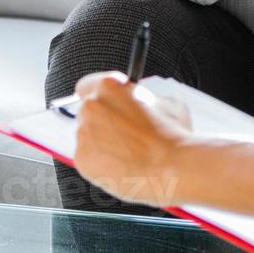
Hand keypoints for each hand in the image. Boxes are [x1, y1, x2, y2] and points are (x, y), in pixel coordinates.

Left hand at [74, 72, 191, 208]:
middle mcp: (91, 106)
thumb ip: (145, 99)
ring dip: (101, 143)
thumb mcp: (165, 102)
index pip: (88, 85)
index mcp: (108, 86)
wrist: (171, 167)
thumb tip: (142, 105)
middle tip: (123, 133)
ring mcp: (83, 133)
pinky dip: (100, 163)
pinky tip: (121, 165)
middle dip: (102, 121)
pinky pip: (88, 158)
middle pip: (88, 112)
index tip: (110, 105)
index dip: (101, 97)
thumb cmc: (171, 135)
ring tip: (128, 153)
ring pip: (88, 137)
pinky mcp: (81, 159)